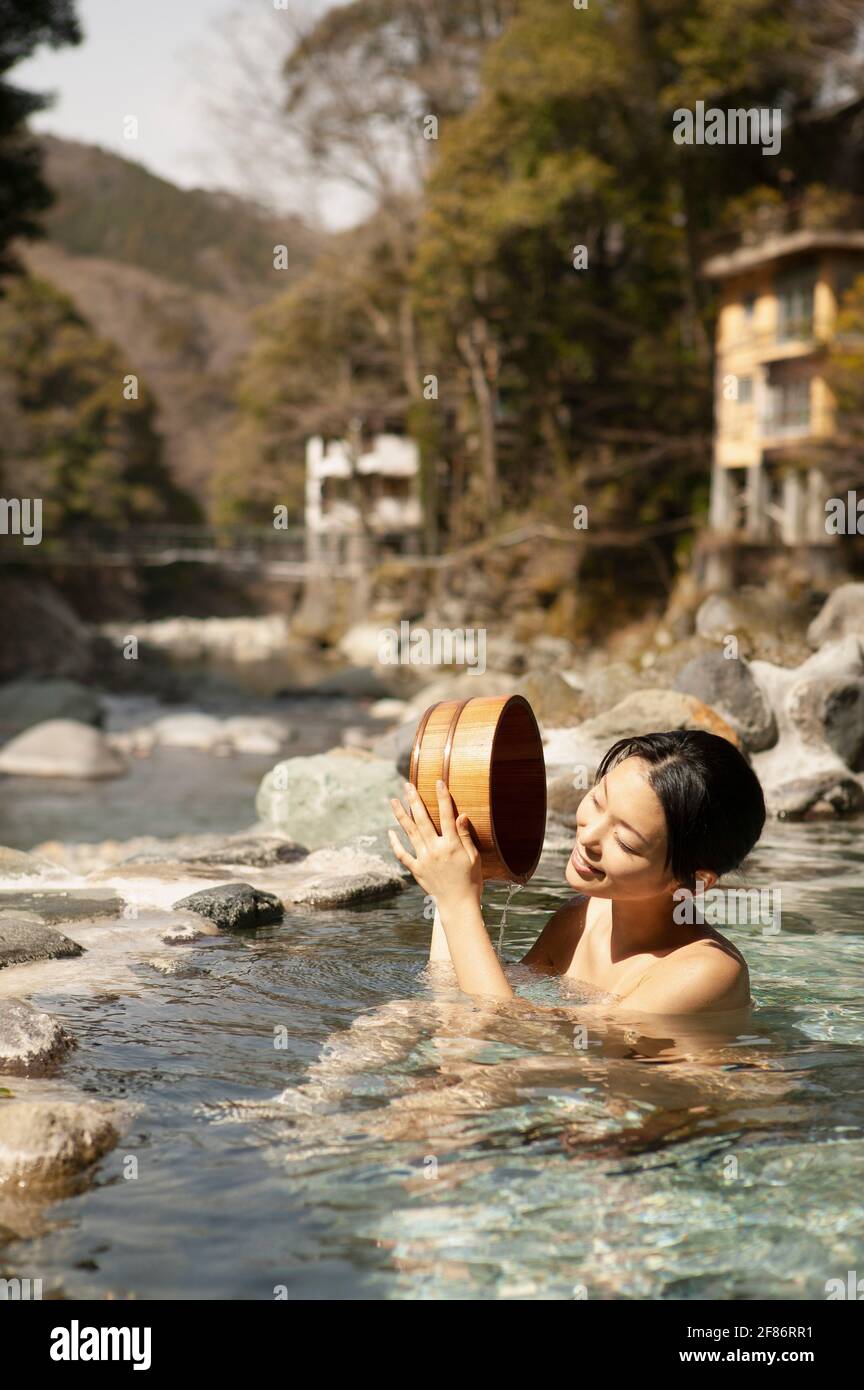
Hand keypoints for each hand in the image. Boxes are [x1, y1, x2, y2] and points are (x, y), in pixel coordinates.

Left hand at [389, 779, 482, 908]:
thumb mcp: (474, 858)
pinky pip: (403, 854)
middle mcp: (435, 849)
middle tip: (407, 785)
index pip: (447, 815)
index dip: (443, 797)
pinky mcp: (416, 870)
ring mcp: (424, 859)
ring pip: (409, 833)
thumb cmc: (471, 881)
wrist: (458, 905)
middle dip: (415, 800)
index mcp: (452, 845)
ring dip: (401, 816)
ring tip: (393, 801)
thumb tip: (461, 815)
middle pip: (423, 820)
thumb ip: (464, 836)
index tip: (438, 782)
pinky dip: (395, 843)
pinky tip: (390, 832)